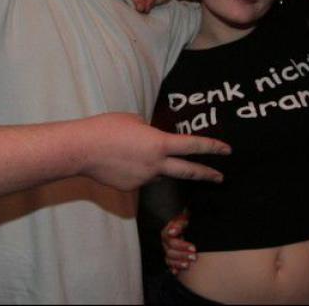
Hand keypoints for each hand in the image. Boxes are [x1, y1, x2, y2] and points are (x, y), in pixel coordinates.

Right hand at [80, 113, 229, 190]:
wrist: (82, 149)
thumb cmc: (107, 128)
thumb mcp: (134, 121)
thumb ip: (150, 133)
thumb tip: (154, 143)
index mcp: (159, 144)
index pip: (193, 146)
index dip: (212, 147)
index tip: (227, 150)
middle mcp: (155, 165)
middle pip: (187, 171)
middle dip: (206, 174)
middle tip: (220, 177)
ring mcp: (143, 179)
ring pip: (157, 171)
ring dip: (153, 163)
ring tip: (129, 150)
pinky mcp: (130, 188)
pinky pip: (140, 177)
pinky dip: (134, 168)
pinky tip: (117, 160)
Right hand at [162, 211, 196, 273]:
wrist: (190, 226)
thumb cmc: (188, 222)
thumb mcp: (184, 219)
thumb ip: (178, 224)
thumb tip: (171, 232)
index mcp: (168, 232)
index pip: (170, 241)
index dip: (182, 246)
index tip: (193, 248)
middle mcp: (166, 242)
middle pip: (170, 251)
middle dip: (182, 255)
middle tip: (194, 256)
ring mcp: (168, 250)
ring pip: (169, 260)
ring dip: (179, 263)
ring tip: (189, 264)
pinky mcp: (171, 258)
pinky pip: (170, 265)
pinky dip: (174, 268)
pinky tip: (178, 271)